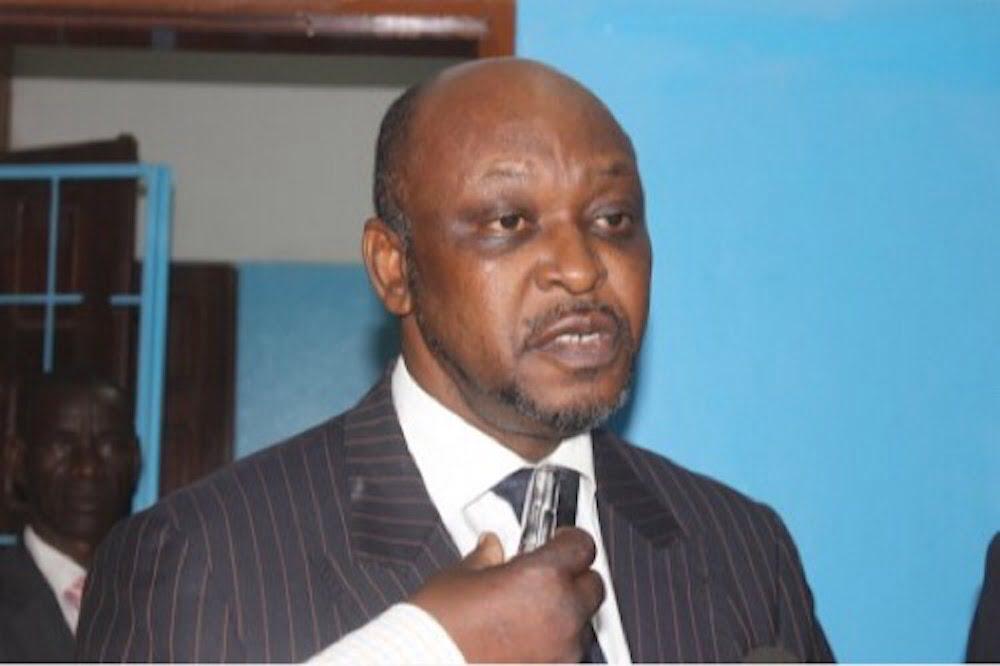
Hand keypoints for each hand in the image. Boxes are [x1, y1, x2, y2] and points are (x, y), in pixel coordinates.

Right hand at [410, 528, 603, 662]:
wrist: (422, 663)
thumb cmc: (439, 626)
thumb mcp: (461, 576)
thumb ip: (487, 557)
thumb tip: (492, 547)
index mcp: (543, 576)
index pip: (581, 546)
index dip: (569, 540)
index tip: (559, 540)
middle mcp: (561, 613)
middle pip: (592, 585)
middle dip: (573, 577)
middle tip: (546, 575)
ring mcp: (561, 649)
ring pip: (582, 621)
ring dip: (565, 612)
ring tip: (529, 611)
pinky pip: (566, 651)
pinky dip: (553, 642)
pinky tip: (524, 638)